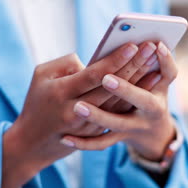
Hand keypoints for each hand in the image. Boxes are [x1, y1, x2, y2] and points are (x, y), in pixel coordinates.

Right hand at [1, 43, 138, 187]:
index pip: (93, 75)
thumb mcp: (40, 76)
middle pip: (112, 87)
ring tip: (155, 61)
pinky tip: (150, 83)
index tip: (132, 45)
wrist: (32, 142)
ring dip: (140, 81)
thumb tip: (93, 60)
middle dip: (133, 65)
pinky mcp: (95, 133)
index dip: (114, 60)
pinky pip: (119, 113)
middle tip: (150, 46)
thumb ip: (65, 63)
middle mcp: (76, 111)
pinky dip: (135, 97)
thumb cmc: (36, 101)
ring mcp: (88, 125)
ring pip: (120, 101)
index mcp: (61, 93)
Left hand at [61, 42, 177, 160]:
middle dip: (124, 89)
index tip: (140, 48)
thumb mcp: (163, 81)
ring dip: (97, 116)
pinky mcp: (117, 138)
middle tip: (106, 78)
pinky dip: (83, 143)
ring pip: (114, 124)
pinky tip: (65, 139)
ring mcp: (131, 129)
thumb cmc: (154, 94)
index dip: (155, 63)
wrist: (151, 133)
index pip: (162, 77)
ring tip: (78, 107)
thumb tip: (155, 44)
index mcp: (159, 98)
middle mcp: (148, 115)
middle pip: (137, 101)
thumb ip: (163, 65)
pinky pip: (100, 143)